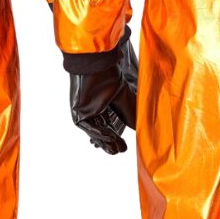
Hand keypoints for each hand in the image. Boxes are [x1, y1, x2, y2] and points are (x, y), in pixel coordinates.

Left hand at [69, 34, 138, 154]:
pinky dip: (99, 133)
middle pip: (103, 131)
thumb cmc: (111, 78)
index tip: (125, 148)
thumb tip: (142, 130)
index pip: (110, 126)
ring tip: (115, 151)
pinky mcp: (77, 114)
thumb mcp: (126, 100)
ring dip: (106, 141)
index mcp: (102, 107)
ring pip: (96, 132)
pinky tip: (110, 138)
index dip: (117, 137)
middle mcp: (92, 111)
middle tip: (121, 151)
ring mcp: (84, 113)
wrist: (99, 67)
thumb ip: (132, 115)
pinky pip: (88, 127)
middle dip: (112, 142)